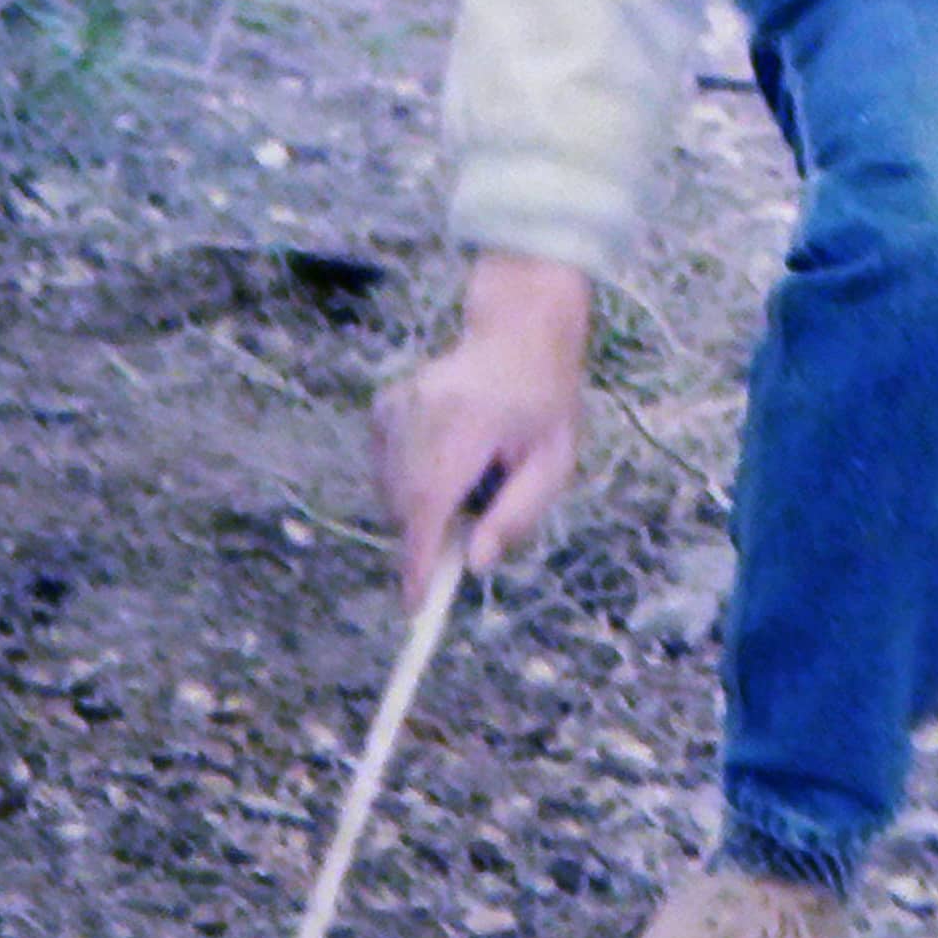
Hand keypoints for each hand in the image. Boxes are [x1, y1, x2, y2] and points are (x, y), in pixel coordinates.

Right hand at [373, 251, 593, 601]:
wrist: (518, 333)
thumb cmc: (545, 404)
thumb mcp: (554, 463)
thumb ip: (517, 515)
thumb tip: (475, 565)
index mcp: (472, 419)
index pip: (432, 498)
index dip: (420, 558)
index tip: (415, 604)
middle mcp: (424, 409)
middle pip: (407, 504)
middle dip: (427, 540)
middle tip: (465, 536)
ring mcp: (397, 405)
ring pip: (392, 492)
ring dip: (423, 509)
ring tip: (472, 476)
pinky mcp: (383, 408)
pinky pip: (386, 471)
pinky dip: (410, 485)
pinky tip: (449, 458)